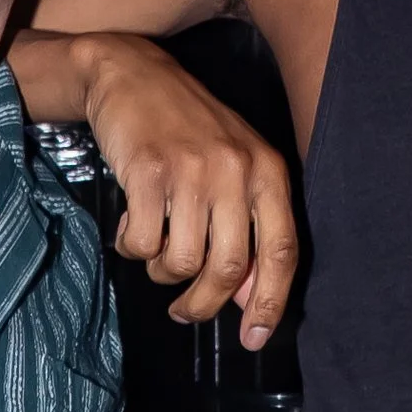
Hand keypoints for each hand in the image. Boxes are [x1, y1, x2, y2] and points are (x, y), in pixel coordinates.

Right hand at [72, 36, 299, 347]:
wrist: (132, 74)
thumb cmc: (186, 128)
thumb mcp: (231, 169)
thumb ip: (248, 228)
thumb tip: (249, 298)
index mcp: (267, 171)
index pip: (281, 252)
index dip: (269, 303)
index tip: (254, 338)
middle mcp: (236, 171)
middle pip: (228, 269)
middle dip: (203, 303)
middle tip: (184, 310)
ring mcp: (192, 170)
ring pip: (182, 262)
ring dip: (161, 271)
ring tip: (153, 247)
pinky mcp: (148, 171)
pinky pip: (143, 243)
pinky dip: (132, 247)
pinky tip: (130, 226)